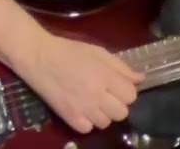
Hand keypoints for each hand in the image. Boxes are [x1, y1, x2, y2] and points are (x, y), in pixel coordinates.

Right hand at [17, 33, 144, 133]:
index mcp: (105, 75)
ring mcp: (82, 107)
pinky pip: (87, 129)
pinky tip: (83, 110)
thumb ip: (121, 67)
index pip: (131, 95)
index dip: (127, 91)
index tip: (118, 87)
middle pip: (122, 113)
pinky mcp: (68, 116)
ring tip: (94, 103)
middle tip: (107, 96)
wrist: (39, 57)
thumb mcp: (98, 52)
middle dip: (118, 105)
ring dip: (103, 114)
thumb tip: (140, 79)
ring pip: (106, 123)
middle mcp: (96, 94)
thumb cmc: (70, 51)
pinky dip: (87, 122)